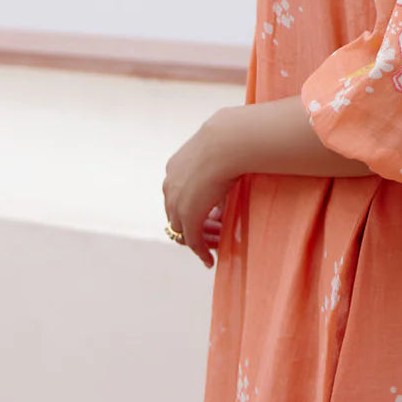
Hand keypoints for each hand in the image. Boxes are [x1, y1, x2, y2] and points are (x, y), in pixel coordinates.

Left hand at [163, 110, 236, 268]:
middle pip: (177, 217)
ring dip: (201, 240)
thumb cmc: (231, 142)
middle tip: (216, 234)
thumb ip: (217, 173)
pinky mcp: (187, 215)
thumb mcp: (219, 157)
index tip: (212, 217)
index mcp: (174, 168)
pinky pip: (192, 240)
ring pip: (183, 230)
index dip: (195, 210)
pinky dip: (200, 251)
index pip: (178, 198)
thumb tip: (228, 184)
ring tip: (216, 247)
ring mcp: (176, 201)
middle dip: (196, 227)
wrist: (229, 142)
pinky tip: (210, 259)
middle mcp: (169, 186)